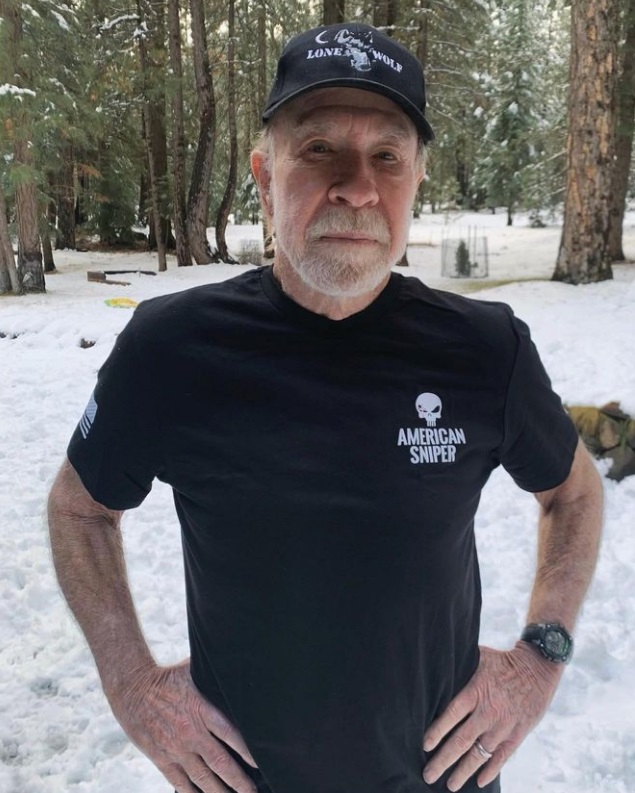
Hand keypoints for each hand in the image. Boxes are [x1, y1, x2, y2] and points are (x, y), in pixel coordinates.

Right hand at [107, 659, 257, 792]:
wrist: (132, 688)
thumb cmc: (166, 677)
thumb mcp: (194, 671)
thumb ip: (214, 677)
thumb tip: (236, 669)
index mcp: (201, 710)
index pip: (230, 734)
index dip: (247, 751)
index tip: (261, 764)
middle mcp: (191, 733)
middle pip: (221, 763)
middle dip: (240, 781)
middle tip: (254, 792)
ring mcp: (176, 749)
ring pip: (203, 779)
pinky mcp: (162, 759)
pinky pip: (181, 784)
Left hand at [422, 643, 562, 790]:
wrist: (538, 667)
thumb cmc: (503, 660)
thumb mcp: (478, 657)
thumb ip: (460, 668)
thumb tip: (436, 666)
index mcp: (476, 691)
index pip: (451, 715)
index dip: (437, 732)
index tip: (424, 745)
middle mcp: (488, 712)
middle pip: (461, 740)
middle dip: (443, 760)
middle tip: (428, 774)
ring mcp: (503, 726)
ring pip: (479, 754)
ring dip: (463, 771)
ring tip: (450, 785)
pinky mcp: (517, 734)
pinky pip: (501, 757)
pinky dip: (490, 770)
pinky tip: (479, 782)